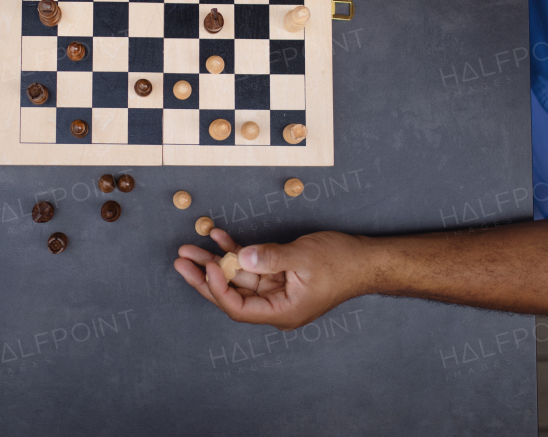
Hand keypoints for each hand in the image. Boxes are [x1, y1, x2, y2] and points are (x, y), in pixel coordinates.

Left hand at [173, 228, 371, 329]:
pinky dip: (235, 251)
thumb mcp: (304, 258)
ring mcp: (276, 289)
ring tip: (189, 248)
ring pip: (237, 277)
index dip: (219, 290)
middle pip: (231, 295)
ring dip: (214, 261)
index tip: (208, 268)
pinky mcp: (278, 273)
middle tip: (181, 261)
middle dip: (205, 277)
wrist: (365, 259)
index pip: (240, 308)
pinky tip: (218, 236)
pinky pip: (251, 264)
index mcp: (282, 310)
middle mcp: (275, 304)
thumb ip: (272, 257)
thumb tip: (242, 258)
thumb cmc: (342, 262)